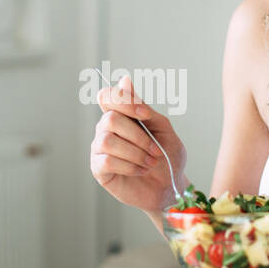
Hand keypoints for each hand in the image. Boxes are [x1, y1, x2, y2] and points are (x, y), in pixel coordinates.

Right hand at [91, 76, 186, 212]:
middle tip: (156, 150)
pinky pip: (107, 161)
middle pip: (111, 119)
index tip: (146, 115)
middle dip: (139, 136)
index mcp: (121, 116)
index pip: (108, 96)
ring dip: (136, 153)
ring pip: (108, 141)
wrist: (170, 187)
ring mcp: (99, 149)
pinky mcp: (98, 169)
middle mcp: (106, 129)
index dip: (124, 101)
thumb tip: (124, 80)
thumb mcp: (164, 129)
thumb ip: (144, 108)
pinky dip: (129, 166)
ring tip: (150, 163)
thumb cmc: (167, 158)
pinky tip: (140, 170)